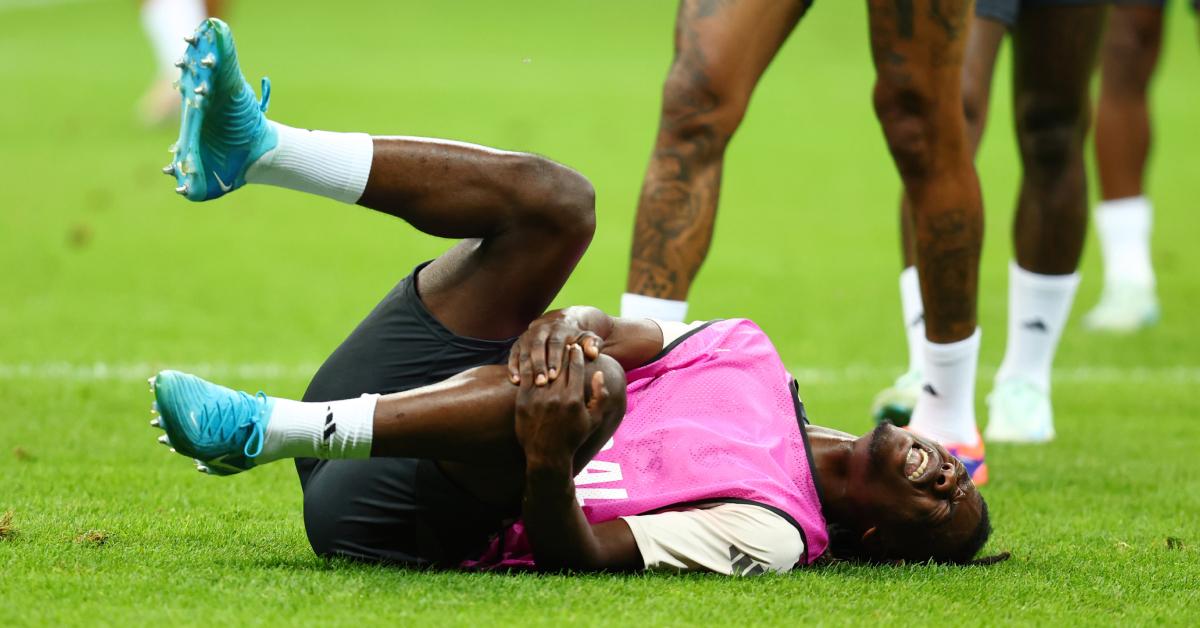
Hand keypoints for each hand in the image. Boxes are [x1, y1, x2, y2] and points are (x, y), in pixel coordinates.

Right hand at [509, 310, 603, 385]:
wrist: (559, 329)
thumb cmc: (577, 341)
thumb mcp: (588, 340)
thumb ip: (593, 345)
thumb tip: (592, 352)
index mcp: (559, 328)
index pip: (556, 343)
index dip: (554, 359)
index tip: (555, 375)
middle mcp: (541, 330)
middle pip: (538, 347)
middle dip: (539, 365)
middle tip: (542, 383)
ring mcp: (527, 337)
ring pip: (524, 352)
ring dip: (526, 368)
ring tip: (528, 384)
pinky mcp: (518, 345)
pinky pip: (513, 355)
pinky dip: (513, 367)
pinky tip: (515, 381)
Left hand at [514, 344, 608, 465]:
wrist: (547, 455)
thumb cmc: (572, 438)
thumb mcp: (594, 420)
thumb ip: (600, 396)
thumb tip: (598, 374)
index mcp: (574, 399)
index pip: (576, 368)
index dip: (576, 355)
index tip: (576, 347)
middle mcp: (556, 396)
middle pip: (560, 365)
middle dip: (562, 352)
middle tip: (563, 342)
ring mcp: (538, 398)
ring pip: (542, 368)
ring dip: (545, 355)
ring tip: (547, 347)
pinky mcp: (523, 401)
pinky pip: (526, 377)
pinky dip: (529, 365)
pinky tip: (532, 359)